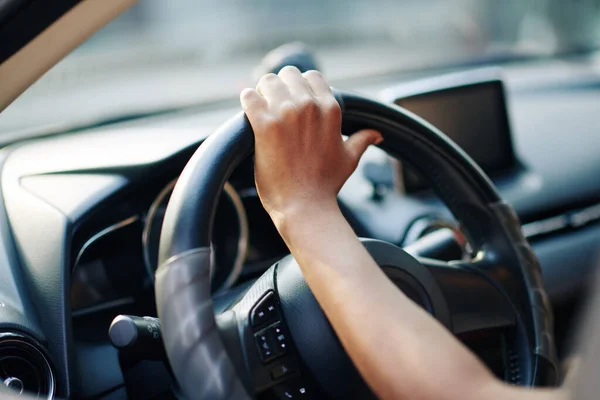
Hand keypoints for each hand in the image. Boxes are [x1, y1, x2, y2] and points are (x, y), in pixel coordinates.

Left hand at [240, 66, 381, 225]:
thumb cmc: (326, 184)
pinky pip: (249, 97)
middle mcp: (309, 105)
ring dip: (262, 93)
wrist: (304, 206)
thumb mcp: (349, 158)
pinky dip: (247, 102)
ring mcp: (286, 114)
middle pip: (288, 75)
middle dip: (280, 88)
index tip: (293, 100)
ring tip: (261, 109)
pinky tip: (250, 114)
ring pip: (267, 82)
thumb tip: (378, 134)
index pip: (312, 76)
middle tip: (274, 105)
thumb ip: (362, 140)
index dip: (300, 86)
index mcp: (330, 108)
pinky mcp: (264, 125)